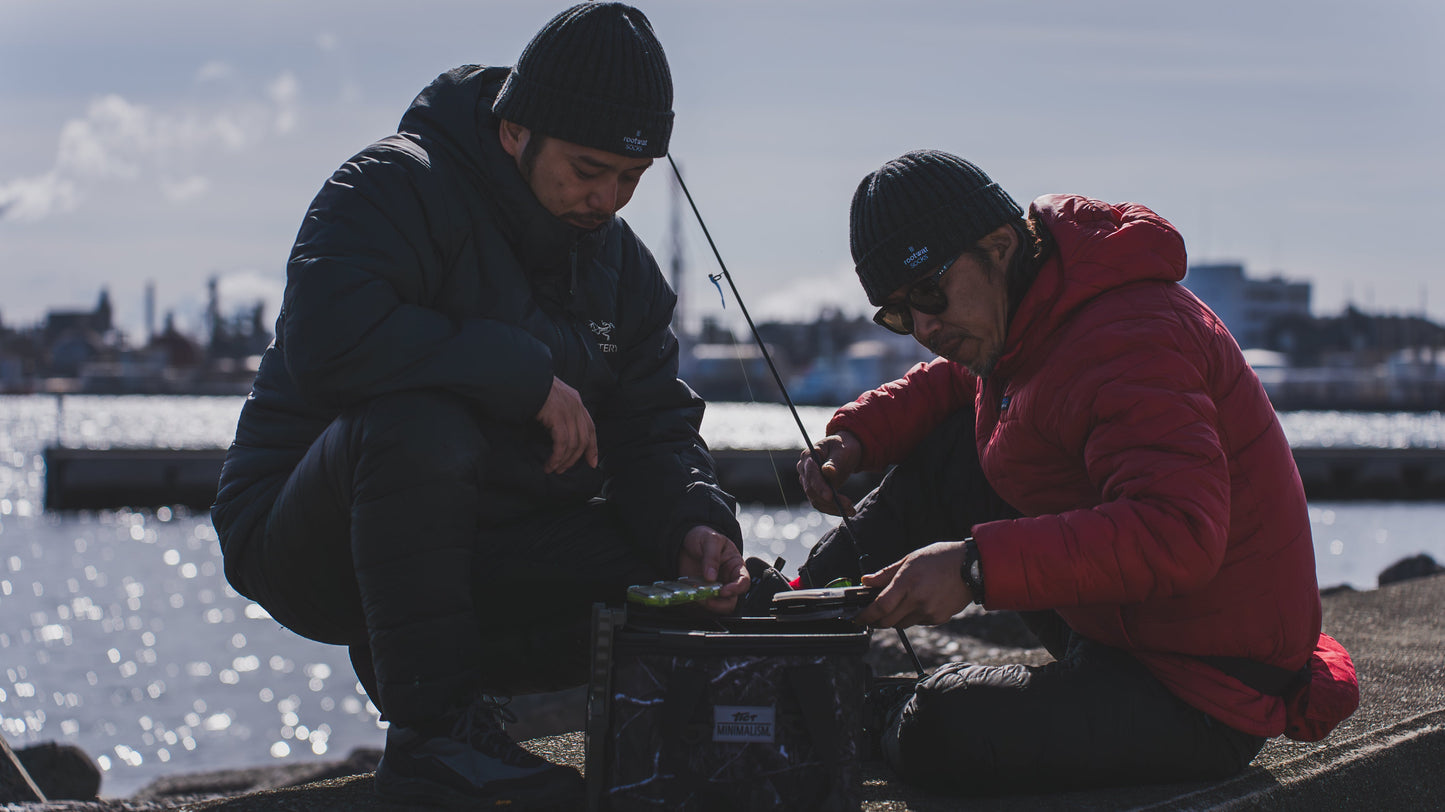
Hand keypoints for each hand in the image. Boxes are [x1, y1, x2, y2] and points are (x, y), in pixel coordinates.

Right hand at [534, 376, 597, 473]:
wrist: (525, 378)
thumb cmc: (533, 388)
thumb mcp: (552, 396)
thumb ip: (559, 409)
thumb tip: (557, 428)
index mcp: (576, 401)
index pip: (590, 427)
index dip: (593, 446)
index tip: (592, 462)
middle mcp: (576, 407)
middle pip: (584, 439)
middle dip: (577, 458)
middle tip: (565, 469)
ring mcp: (569, 412)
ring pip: (573, 444)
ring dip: (564, 461)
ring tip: (554, 469)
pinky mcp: (559, 418)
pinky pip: (562, 444)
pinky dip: (557, 457)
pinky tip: (550, 464)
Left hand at [676, 526, 749, 613]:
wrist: (685, 541)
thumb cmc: (704, 537)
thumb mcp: (710, 540)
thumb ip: (712, 557)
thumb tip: (711, 577)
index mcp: (735, 566)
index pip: (743, 582)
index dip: (736, 589)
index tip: (723, 591)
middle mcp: (727, 580)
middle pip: (732, 600)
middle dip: (721, 603)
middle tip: (708, 599)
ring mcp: (714, 588)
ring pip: (718, 605)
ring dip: (708, 605)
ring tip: (697, 597)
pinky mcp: (701, 592)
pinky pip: (702, 603)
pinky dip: (696, 603)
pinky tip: (690, 596)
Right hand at [796, 431, 862, 515]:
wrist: (844, 451)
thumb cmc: (843, 447)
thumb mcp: (842, 450)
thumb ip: (834, 461)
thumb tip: (827, 471)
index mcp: (808, 456)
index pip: (810, 473)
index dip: (819, 486)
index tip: (830, 496)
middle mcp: (804, 470)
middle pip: (811, 489)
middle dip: (829, 500)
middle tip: (849, 504)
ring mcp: (808, 482)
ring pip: (815, 500)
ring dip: (833, 507)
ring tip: (852, 510)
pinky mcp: (815, 491)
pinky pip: (821, 504)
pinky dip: (833, 509)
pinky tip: (848, 511)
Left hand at [854, 540, 972, 628]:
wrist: (972, 568)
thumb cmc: (941, 558)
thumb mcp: (910, 559)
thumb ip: (886, 573)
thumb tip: (866, 581)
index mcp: (907, 582)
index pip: (880, 606)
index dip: (866, 615)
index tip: (858, 618)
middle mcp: (917, 600)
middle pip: (888, 621)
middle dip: (876, 620)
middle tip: (872, 614)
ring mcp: (929, 612)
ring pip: (902, 624)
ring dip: (894, 618)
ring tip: (899, 603)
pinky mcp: (938, 619)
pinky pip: (917, 622)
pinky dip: (912, 616)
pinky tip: (918, 602)